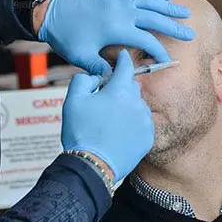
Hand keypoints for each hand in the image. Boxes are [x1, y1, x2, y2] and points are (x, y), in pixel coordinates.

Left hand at [38, 0, 194, 74]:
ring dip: (169, 7)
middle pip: (155, 19)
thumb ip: (102, 69)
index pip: (147, 41)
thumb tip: (119, 78)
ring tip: (185, 13)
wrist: (52, 11)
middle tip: (190, 34)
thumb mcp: (82, 57)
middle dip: (174, 27)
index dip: (159, 51)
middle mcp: (122, 9)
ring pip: (151, 1)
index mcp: (117, 28)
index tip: (167, 60)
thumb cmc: (67, 36)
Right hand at [61, 50, 153, 181]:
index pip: (126, 66)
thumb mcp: (72, 100)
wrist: (92, 165)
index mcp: (119, 90)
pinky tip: (119, 132)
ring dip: (127, 107)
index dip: (123, 59)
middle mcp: (136, 102)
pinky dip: (133, 124)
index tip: (124, 55)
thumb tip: (97, 77)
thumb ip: (84, 79)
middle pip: (131, 86)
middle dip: (121, 88)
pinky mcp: (148, 136)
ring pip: (137, 105)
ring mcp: (145, 120)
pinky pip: (142, 123)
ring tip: (110, 122)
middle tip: (105, 100)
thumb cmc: (81, 132)